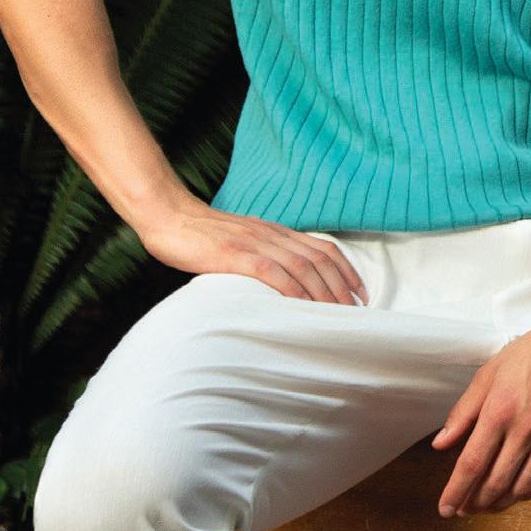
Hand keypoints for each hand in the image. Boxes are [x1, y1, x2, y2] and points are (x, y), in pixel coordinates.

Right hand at [136, 197, 366, 302]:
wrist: (170, 216)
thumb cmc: (201, 234)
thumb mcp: (242, 239)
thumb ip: (264, 252)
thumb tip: (284, 277)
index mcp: (276, 232)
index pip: (323, 249)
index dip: (346, 270)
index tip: (360, 292)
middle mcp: (272, 235)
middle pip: (320, 260)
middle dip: (343, 287)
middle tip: (357, 311)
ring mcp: (255, 244)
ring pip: (302, 267)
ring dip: (324, 292)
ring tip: (337, 314)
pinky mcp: (235, 255)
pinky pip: (273, 273)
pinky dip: (293, 290)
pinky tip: (303, 306)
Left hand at [433, 324, 530, 516]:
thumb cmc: (530, 354)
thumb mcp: (487, 375)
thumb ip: (462, 413)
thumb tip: (440, 445)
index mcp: (499, 412)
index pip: (472, 464)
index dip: (456, 491)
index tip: (444, 509)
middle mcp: (525, 430)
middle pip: (495, 483)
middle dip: (474, 503)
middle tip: (462, 510)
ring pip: (521, 488)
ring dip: (500, 503)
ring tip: (485, 505)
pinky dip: (529, 493)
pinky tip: (516, 492)